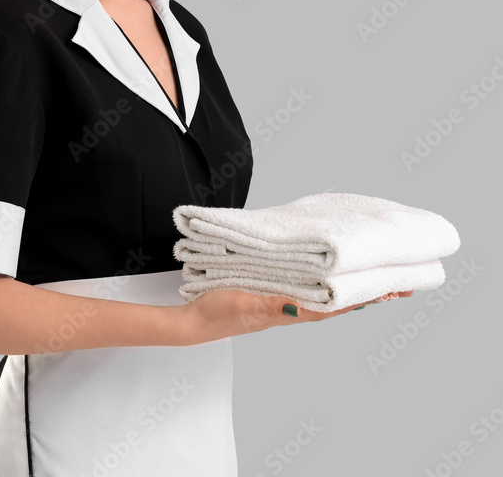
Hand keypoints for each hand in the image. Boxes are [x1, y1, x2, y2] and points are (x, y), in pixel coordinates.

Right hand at [177, 289, 414, 344]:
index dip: (366, 295)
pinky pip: (313, 292)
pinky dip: (331, 285)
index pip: (340, 304)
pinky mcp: (277, 296)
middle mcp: (297, 307)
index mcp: (293, 309)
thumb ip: (271, 306)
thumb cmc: (220, 311)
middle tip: (402, 283)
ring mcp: (288, 303)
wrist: (198, 321)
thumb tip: (300, 306)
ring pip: (331, 296)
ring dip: (355, 289)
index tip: (393, 287)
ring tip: (380, 281)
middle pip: (343, 301)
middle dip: (371, 292)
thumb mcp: (245, 304)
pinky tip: (334, 280)